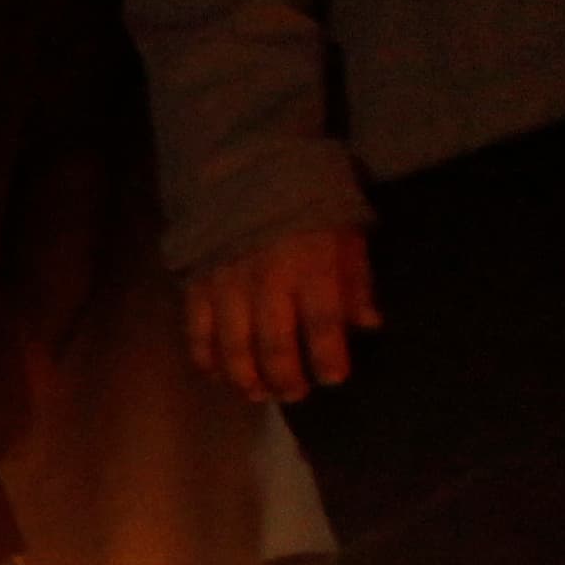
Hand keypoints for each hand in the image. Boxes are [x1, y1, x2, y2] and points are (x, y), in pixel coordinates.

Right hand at [182, 225, 379, 403]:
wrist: (251, 171)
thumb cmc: (311, 207)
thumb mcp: (346, 234)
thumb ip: (356, 281)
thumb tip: (367, 325)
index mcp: (311, 264)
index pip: (323, 321)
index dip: (328, 355)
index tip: (334, 378)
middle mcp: (267, 279)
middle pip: (275, 343)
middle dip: (286, 376)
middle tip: (295, 393)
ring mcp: (227, 285)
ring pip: (233, 347)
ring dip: (246, 378)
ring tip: (258, 392)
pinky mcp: (197, 286)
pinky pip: (198, 334)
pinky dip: (208, 361)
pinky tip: (221, 376)